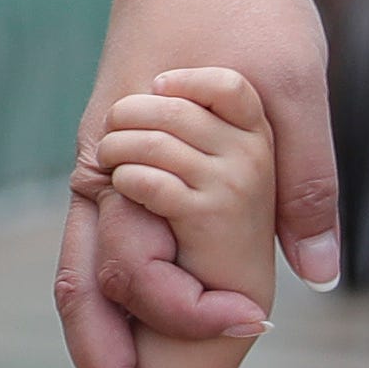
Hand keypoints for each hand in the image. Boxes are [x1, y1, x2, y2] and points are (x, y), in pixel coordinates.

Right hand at [59, 0, 333, 367]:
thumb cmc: (242, 3)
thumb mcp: (292, 85)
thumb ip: (301, 179)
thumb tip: (312, 276)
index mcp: (129, 153)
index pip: (130, 261)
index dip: (181, 310)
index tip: (247, 337)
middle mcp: (98, 172)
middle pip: (80, 292)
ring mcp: (98, 171)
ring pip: (82, 281)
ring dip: (112, 352)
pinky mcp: (112, 168)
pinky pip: (103, 252)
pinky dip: (126, 307)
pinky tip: (161, 343)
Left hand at [98, 68, 276, 303]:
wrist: (232, 286)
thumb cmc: (209, 220)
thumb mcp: (214, 159)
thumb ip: (197, 124)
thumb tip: (154, 87)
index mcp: (256, 132)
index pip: (227, 85)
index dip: (183, 81)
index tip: (156, 87)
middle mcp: (253, 153)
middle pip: (172, 110)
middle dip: (126, 118)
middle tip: (113, 139)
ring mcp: (236, 182)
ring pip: (153, 143)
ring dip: (115, 151)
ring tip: (112, 164)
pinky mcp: (211, 214)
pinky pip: (149, 181)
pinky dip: (125, 181)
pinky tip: (126, 190)